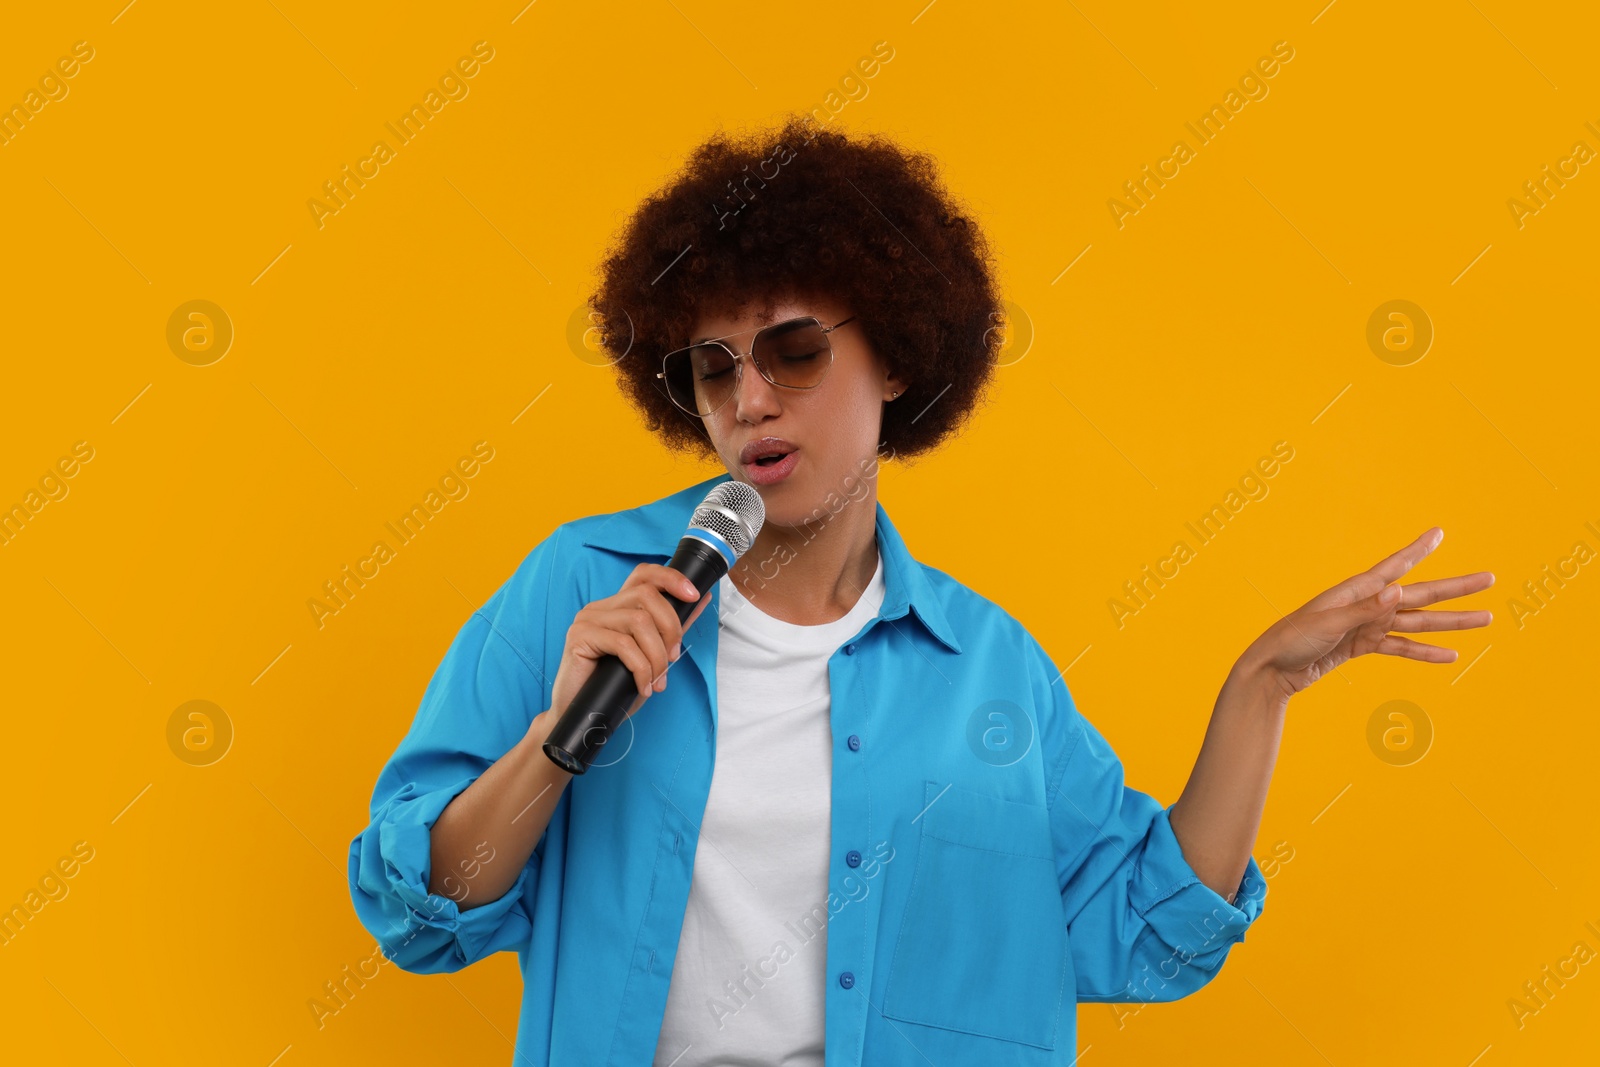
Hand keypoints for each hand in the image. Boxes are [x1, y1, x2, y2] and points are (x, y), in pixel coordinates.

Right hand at [549, 563, 712, 722]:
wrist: (580, 715)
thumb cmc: (614, 688)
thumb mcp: (651, 654)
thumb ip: (671, 627)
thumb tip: (701, 599)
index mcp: (616, 606)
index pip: (644, 574)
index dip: (671, 578)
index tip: (694, 595)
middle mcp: (600, 607)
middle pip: (647, 595)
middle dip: (671, 629)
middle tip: (672, 660)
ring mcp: (588, 620)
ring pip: (639, 621)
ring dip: (657, 655)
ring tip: (657, 680)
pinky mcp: (579, 637)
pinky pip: (623, 644)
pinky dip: (641, 668)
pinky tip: (643, 687)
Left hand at [1246, 527, 1493, 701]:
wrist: (1271, 670)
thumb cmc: (1292, 640)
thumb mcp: (1328, 624)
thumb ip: (1365, 610)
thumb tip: (1399, 590)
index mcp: (1356, 591)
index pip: (1395, 566)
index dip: (1419, 549)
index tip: (1440, 532)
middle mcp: (1366, 604)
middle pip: (1419, 596)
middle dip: (1455, 589)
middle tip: (1490, 579)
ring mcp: (1366, 626)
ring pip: (1417, 623)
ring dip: (1450, 623)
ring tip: (1486, 620)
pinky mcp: (1362, 647)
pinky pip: (1400, 648)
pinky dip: (1424, 652)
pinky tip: (1450, 655)